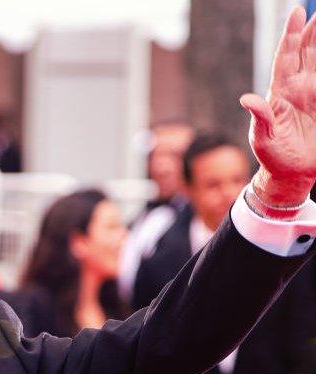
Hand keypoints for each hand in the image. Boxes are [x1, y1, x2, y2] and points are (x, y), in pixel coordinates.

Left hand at [241, 7, 315, 204]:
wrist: (291, 174)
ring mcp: (314, 96)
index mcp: (280, 92)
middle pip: (307, 52)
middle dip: (312, 30)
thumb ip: (260, 117)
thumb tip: (246, 99)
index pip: (286, 57)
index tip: (296, 12)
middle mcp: (298, 88)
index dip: (291, 35)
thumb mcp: (263, 138)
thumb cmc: (272, 156)